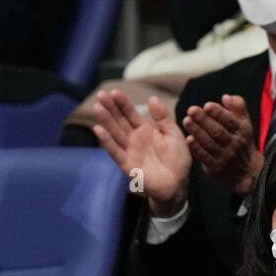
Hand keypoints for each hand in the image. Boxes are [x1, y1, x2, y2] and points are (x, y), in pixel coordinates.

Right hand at [93, 89, 191, 215]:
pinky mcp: (127, 164)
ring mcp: (129, 151)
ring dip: (106, 121)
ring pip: (115, 133)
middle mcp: (134, 139)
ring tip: (97, 108)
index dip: (123, 103)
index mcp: (145, 130)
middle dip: (110, 108)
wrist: (177, 184)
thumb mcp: (173, 134)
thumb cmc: (177, 160)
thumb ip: (162, 117)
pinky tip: (98, 130)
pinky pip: (115, 151)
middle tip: (100, 95)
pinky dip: (107, 141)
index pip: (131, 113)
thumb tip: (152, 98)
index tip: (114, 92)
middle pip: (119, 121)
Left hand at [182, 95, 261, 195]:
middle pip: (218, 131)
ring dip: (197, 132)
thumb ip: (238, 107)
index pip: (230, 120)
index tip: (207, 105)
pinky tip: (189, 139)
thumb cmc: (241, 140)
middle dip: (204, 120)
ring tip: (187, 121)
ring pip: (210, 143)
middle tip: (191, 110)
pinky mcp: (216, 168)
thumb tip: (226, 97)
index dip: (218, 113)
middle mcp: (235, 144)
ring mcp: (225, 157)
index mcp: (242, 130)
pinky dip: (197, 148)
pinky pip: (205, 157)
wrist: (246, 171)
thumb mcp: (244, 122)